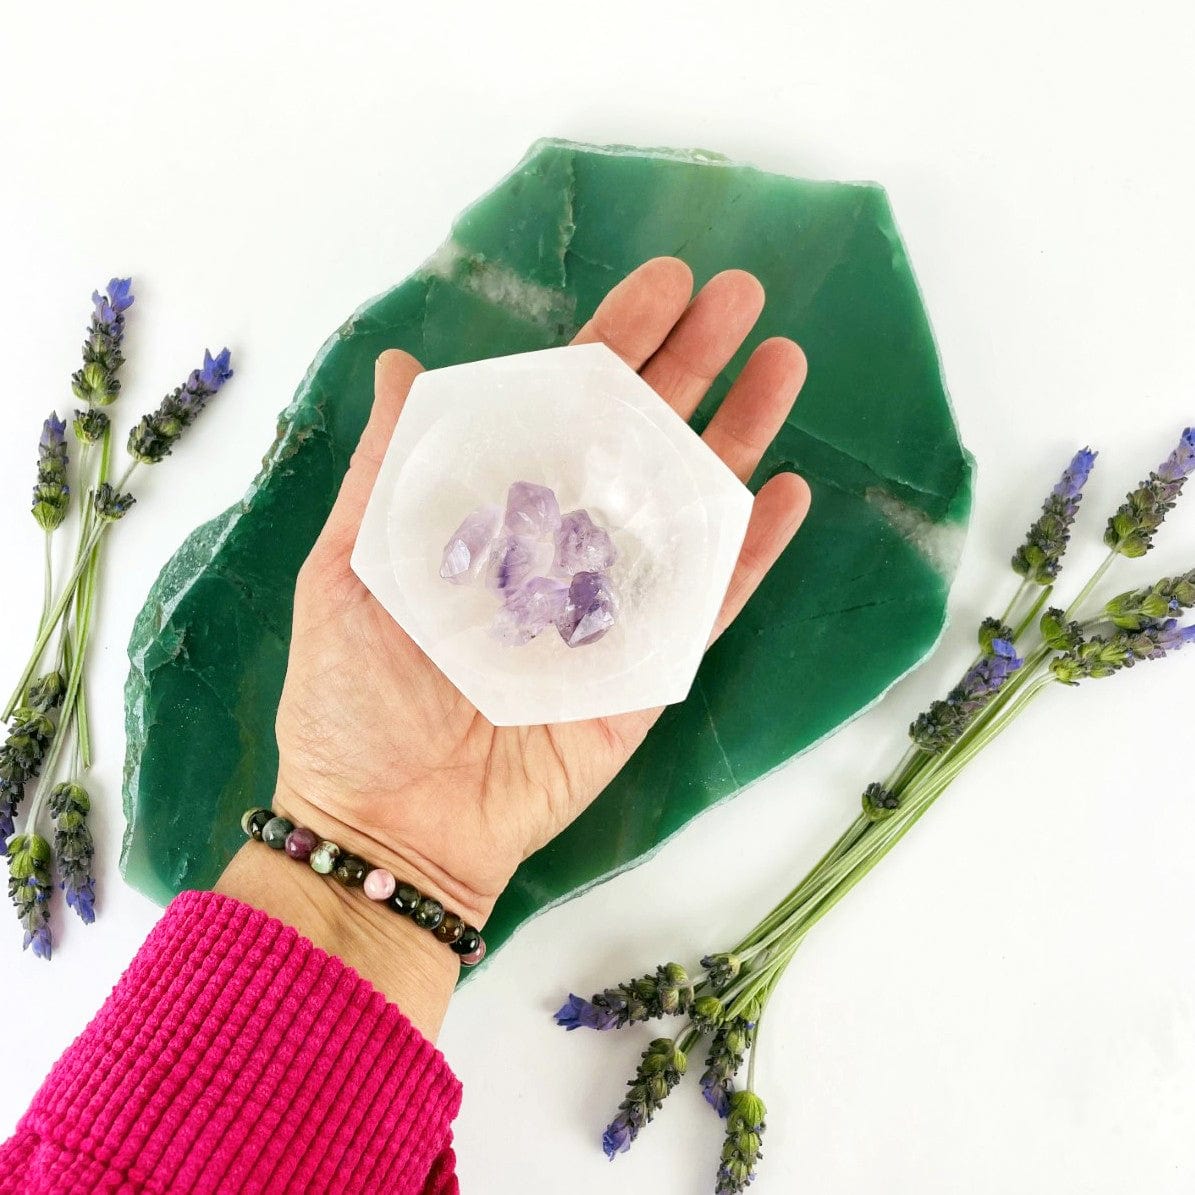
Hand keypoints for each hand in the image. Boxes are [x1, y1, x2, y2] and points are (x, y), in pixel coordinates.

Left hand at [219, 259, 809, 1035]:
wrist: (387, 823)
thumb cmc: (355, 699)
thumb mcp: (349, 567)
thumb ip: (386, 469)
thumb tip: (400, 361)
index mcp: (496, 512)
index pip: (563, 408)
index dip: (614, 342)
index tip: (663, 281)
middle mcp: (562, 546)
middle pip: (638, 440)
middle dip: (692, 364)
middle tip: (744, 295)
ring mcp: (611, 607)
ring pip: (684, 507)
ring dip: (736, 436)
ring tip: (784, 366)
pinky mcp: (645, 670)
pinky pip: (706, 604)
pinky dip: (747, 552)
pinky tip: (782, 492)